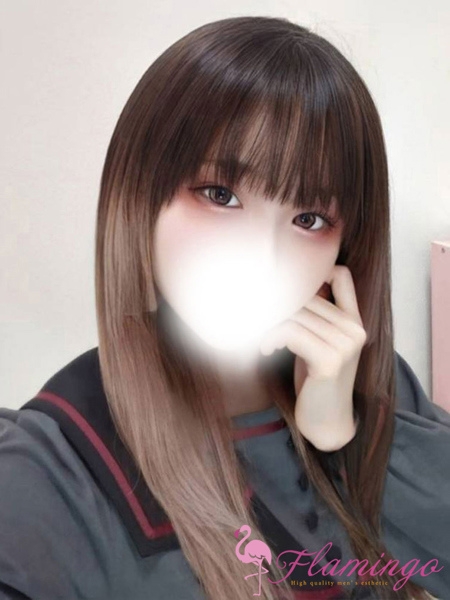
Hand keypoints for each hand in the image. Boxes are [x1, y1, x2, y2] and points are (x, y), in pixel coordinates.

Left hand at [260, 265, 366, 451]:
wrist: (327, 422)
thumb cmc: (316, 381)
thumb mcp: (318, 342)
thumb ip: (313, 317)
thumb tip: (280, 288)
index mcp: (354, 320)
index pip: (341, 275)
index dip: (314, 272)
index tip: (284, 290)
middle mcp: (354, 328)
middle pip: (306, 295)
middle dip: (276, 305)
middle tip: (254, 316)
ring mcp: (345, 344)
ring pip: (295, 313)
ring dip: (268, 324)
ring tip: (261, 338)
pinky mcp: (330, 361)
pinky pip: (290, 332)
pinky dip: (271, 337)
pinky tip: (266, 350)